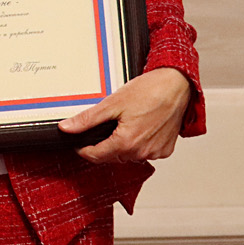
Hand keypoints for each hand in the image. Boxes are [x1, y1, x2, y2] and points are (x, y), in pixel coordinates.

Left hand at [59, 67, 191, 164]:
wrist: (176, 87)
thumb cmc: (148, 92)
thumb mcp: (112, 103)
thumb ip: (87, 119)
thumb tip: (67, 127)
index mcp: (126, 143)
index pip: (96, 156)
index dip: (83, 150)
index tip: (78, 144)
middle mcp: (142, 152)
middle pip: (112, 157)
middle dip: (102, 146)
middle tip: (101, 128)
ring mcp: (155, 152)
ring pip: (129, 156)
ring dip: (121, 146)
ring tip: (120, 125)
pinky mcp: (165, 150)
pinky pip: (145, 152)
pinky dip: (137, 144)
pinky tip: (137, 129)